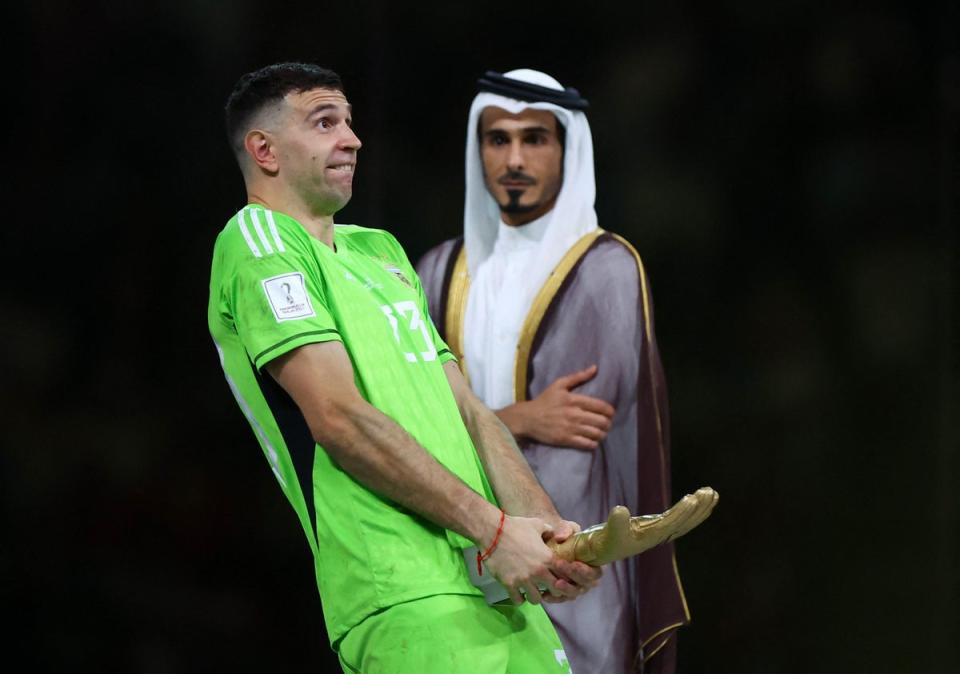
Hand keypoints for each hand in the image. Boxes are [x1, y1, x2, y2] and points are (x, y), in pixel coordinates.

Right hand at [483, 515, 585, 605]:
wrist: (493, 531)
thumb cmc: (516, 526)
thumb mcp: (537, 524)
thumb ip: (548, 530)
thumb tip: (553, 534)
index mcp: (548, 558)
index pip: (565, 576)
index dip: (565, 579)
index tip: (559, 579)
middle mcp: (538, 572)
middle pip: (555, 591)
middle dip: (552, 591)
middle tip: (546, 588)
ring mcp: (523, 580)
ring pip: (536, 599)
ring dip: (534, 596)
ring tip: (530, 591)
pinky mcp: (509, 584)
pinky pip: (517, 600)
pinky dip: (518, 598)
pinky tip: (517, 592)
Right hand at [499, 365, 614, 449]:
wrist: (528, 418)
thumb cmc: (544, 400)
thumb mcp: (559, 384)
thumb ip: (578, 376)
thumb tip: (595, 368)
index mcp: (574, 399)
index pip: (600, 406)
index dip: (610, 411)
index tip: (610, 413)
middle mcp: (574, 414)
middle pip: (601, 421)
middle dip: (608, 424)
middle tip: (607, 424)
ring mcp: (570, 428)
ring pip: (596, 434)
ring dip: (602, 434)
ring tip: (601, 433)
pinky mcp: (566, 439)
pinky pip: (587, 444)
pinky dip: (594, 443)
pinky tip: (593, 441)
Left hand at [541, 519, 602, 602]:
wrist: (549, 542)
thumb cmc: (563, 535)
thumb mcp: (566, 528)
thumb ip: (566, 529)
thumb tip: (561, 537)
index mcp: (593, 564)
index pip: (596, 573)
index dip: (586, 571)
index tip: (574, 563)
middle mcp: (586, 578)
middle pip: (585, 584)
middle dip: (573, 576)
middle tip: (560, 566)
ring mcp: (575, 586)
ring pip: (574, 593)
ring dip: (565, 589)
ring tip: (555, 583)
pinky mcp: (563, 592)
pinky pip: (561, 599)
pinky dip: (554, 598)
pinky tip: (545, 594)